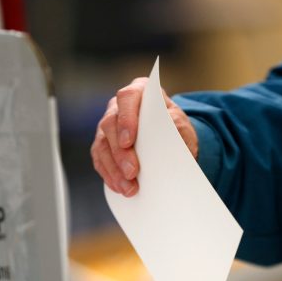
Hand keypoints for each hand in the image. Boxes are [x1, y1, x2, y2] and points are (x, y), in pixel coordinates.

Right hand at [91, 77, 198, 196]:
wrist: (172, 142)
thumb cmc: (175, 128)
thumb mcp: (182, 125)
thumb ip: (176, 126)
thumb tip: (168, 136)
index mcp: (139, 92)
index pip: (127, 98)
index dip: (126, 119)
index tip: (129, 141)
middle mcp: (118, 107)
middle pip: (110, 125)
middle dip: (120, 153)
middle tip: (132, 173)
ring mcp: (108, 126)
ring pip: (102, 145)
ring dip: (114, 169)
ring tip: (128, 188)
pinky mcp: (103, 146)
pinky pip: (99, 160)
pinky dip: (109, 175)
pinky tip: (119, 187)